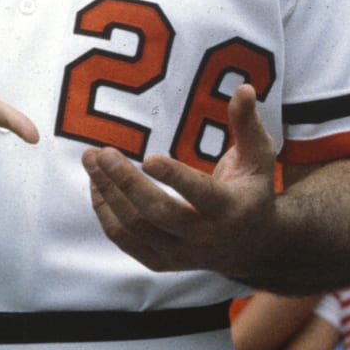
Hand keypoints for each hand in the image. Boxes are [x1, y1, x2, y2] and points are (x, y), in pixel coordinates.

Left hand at [84, 84, 277, 278]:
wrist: (252, 246)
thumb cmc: (252, 191)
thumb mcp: (258, 157)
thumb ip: (247, 123)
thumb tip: (243, 88)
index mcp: (230, 208)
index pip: (200, 194)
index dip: (174, 178)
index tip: (148, 158)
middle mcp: (204, 236)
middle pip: (159, 214)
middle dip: (126, 183)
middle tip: (102, 153)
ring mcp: (180, 253)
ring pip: (136, 228)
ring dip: (108, 194)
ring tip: (91, 162)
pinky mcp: (161, 262)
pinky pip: (125, 241)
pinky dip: (106, 213)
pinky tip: (97, 186)